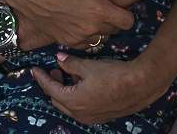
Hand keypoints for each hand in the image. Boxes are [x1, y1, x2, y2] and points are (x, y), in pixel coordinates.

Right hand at [9, 0, 136, 49]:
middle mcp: (91, 27)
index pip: (128, 22)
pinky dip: (87, 35)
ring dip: (101, 29)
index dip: (126, 13)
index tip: (118, 5)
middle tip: (102, 6)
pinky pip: (87, 44)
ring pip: (102, 38)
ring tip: (90, 14)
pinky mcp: (67, 42)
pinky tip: (80, 22)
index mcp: (99, 10)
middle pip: (115, 30)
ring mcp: (79, 37)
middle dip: (113, 19)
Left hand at [31, 52, 164, 124]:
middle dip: (53, 85)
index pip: (50, 89)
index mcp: (73, 102)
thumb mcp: (88, 66)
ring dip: (66, 91)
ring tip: (69, 74)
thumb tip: (59, 59)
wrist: (140, 85)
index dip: (42, 78)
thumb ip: (70, 63)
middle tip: (54, 71)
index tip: (35, 69)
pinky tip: (83, 83)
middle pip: (58, 100)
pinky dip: (77, 97)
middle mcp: (80, 114)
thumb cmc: (114, 75)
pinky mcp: (102, 116)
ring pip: (70, 106)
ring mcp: (92, 118)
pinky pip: (82, 108)